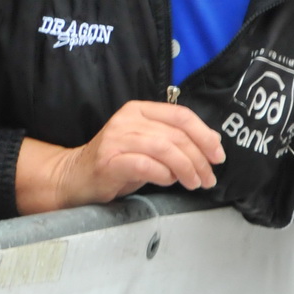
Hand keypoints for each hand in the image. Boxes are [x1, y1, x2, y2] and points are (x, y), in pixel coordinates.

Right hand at [48, 101, 225, 208]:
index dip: (205, 135)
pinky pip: (146, 165)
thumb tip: (214, 141)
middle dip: (199, 159)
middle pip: (176, 135)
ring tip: (193, 183)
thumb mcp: (149, 146)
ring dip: (186, 169)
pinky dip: (164, 175)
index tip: (218, 155)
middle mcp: (126, 120)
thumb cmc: (117, 162)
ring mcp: (116, 139)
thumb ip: (176, 140)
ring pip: (164, 149)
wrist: (75, 176)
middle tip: (208, 178)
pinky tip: (168, 182)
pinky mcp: (109, 161)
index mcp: (139, 110)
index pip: (181, 115)